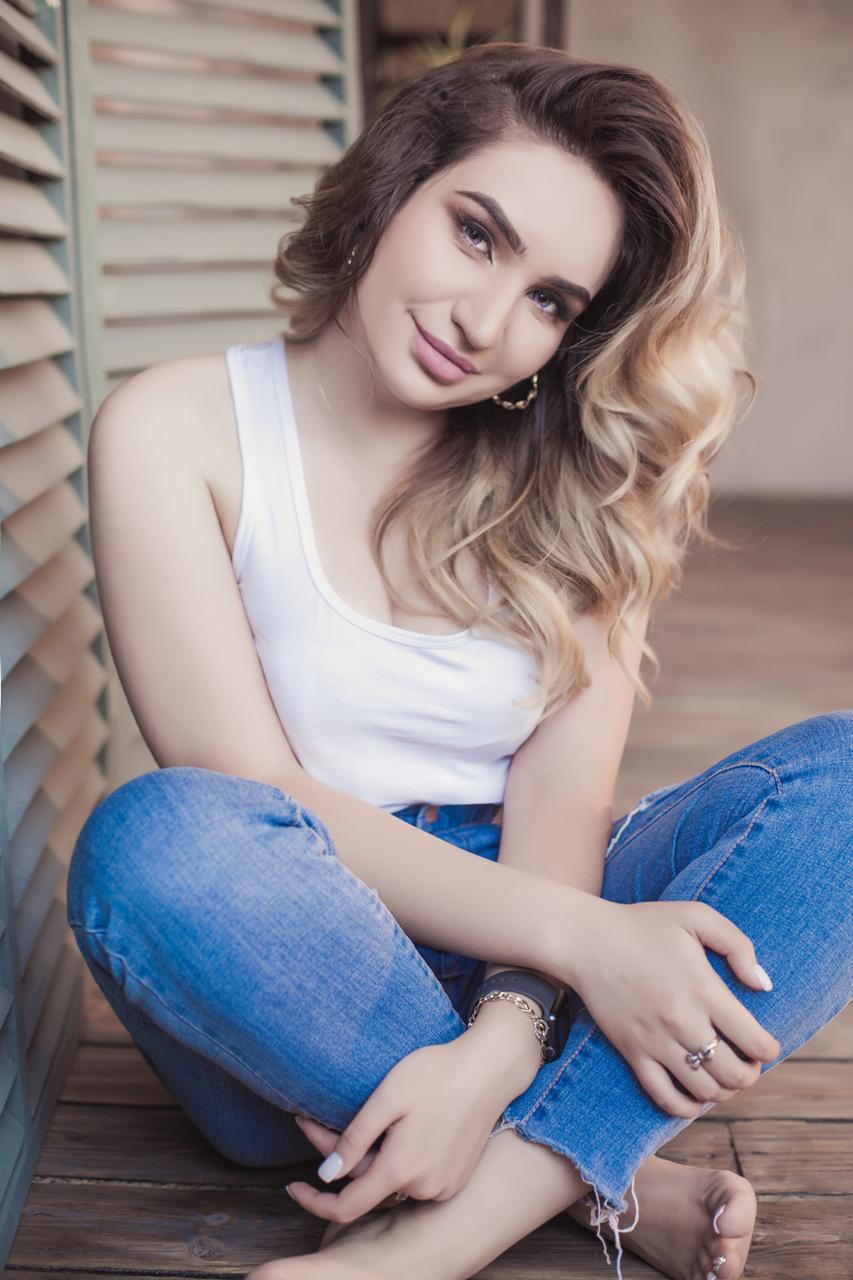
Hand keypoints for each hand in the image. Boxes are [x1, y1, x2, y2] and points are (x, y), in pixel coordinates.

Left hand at [283, 1038, 505, 1223]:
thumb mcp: (387, 1098)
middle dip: (340, 1160)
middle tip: (316, 1119)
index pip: (347, 1207)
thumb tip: (327, 1175)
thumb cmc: (436, 1074)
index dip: (315, 1202)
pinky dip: (398, 1161)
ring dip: (371, 1159)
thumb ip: (355, 1140)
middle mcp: (424, 1187)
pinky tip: (397, 1130)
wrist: (489, 1069)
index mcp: (401, 1169)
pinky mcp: (456, 1177)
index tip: (293, 1186)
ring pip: (392, 1181)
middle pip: (368, 1186)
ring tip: (362, 1120)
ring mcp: (443, 1186)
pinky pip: (415, 1178)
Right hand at [565, 898, 780, 1117]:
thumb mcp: (696, 916)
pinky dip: (687, 1106)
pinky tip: (696, 1095)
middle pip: (734, 1074)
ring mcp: (656, 1042)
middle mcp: (682, 1022)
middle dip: (750, 1074)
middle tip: (748, 1062)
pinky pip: (664, 1097)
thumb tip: (762, 985)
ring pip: (705, 1090)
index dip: (768, 1049)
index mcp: (704, 989)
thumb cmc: (643, 924)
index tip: (765, 1044)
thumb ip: (738, 946)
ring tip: (723, 1074)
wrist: (587, 940)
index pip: (754, 1041)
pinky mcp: (633, 1053)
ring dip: (724, 1090)